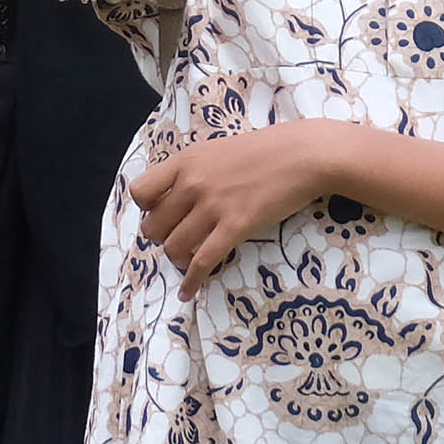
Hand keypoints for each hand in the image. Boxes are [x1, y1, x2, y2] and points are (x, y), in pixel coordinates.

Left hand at [127, 121, 336, 282]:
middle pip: (153, 225)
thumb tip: (175, 196)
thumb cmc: (264, 151)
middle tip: (178, 237)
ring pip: (173, 247)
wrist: (302, 155)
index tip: (161, 213)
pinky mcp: (235, 226)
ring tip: (187, 260)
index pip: (140, 192)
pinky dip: (191, 282)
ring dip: (177, 259)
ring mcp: (213, 206)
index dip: (146, 208)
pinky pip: (202, 261)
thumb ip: (193, 171)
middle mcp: (192, 183)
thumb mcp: (217, 151)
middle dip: (162, 237)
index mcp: (186, 162)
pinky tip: (188, 292)